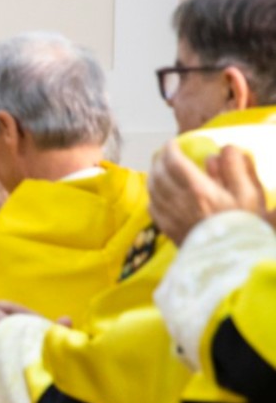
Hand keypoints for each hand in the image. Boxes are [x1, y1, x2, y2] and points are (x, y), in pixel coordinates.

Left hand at [149, 142, 270, 245]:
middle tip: (163, 153)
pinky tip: (156, 195)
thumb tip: (221, 150)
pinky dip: (152, 196)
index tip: (171, 142)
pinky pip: (153, 209)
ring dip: (153, 177)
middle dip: (158, 161)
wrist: (232, 260)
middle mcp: (179, 202)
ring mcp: (170, 218)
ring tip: (158, 170)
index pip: (174, 162)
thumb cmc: (245, 225)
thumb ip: (236, 168)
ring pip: (152, 191)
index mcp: (198, 190)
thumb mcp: (249, 193)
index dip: (169, 150)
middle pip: (158, 175)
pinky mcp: (169, 231)